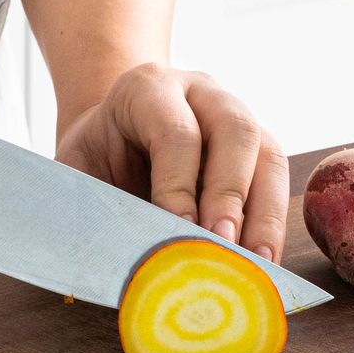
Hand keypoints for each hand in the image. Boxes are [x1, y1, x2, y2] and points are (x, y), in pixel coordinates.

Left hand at [55, 63, 289, 263]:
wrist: (116, 134)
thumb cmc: (97, 157)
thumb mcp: (75, 171)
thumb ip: (89, 204)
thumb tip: (111, 263)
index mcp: (149, 89)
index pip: (176, 132)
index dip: (179, 185)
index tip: (180, 230)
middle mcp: (202, 95)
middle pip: (236, 131)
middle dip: (230, 195)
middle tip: (222, 246)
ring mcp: (238, 117)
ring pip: (268, 155)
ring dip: (265, 214)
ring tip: (255, 263)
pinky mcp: (259, 149)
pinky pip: (277, 182)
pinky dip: (272, 224)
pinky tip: (262, 262)